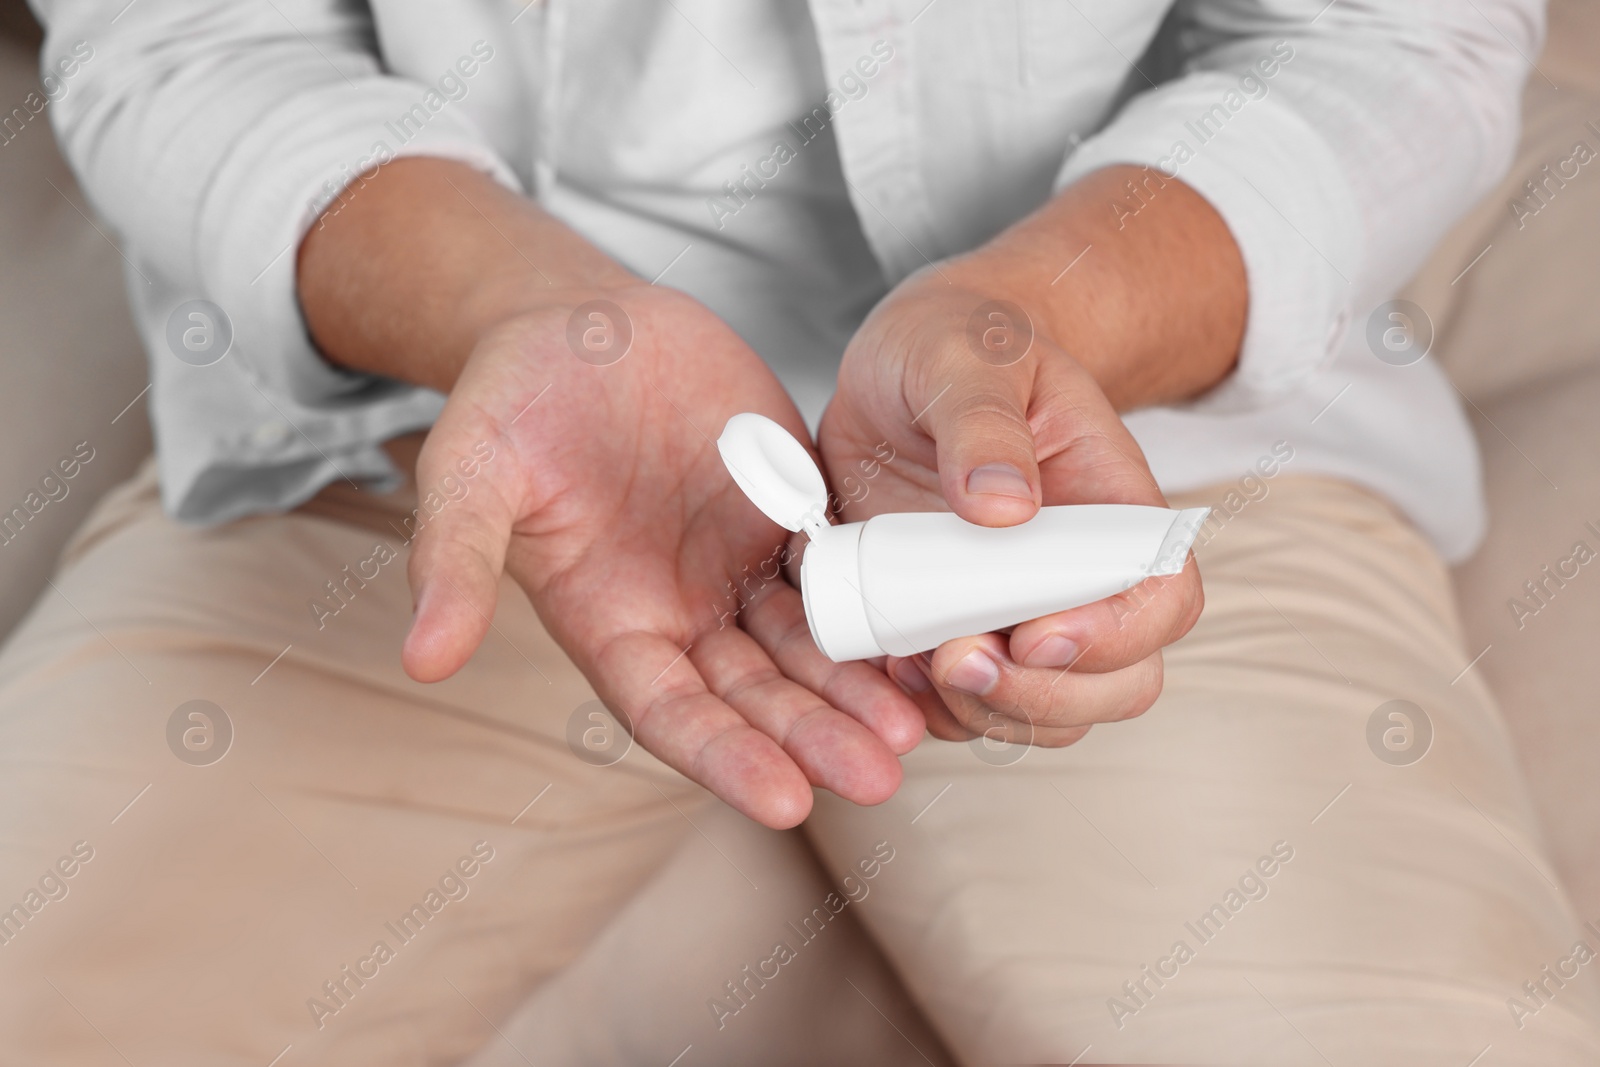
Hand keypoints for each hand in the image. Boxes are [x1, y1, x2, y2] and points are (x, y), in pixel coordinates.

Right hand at [402, 285, 924, 826]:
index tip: (784, 803)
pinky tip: (924, 632)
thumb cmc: (512, 398)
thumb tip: (420, 658)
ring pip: (808, 645)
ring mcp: (739, 566)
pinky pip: (841, 568)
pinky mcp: (788, 513)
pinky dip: (878, 603)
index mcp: (609, 623)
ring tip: (914, 724)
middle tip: (878, 778)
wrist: (579, 321)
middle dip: (813, 737)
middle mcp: (681, 612)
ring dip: (856, 688)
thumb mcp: (470, 470)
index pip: (670, 713)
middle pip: (755, 696)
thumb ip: (453, 559)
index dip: (724, 758)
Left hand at [818, 273, 1205, 747]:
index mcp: (1114, 508)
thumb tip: (1003, 506)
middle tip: (956, 661)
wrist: (906, 368)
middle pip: (1116, 685)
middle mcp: (1080, 578)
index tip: (1035, 638)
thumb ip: (983, 419)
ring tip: (912, 661)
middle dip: (1042, 698)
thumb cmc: (959, 345)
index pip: (1161, 598)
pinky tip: (888, 664)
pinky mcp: (957, 633)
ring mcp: (1020, 615)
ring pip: (1043, 715)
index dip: (1115, 636)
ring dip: (982, 713)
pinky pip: (966, 709)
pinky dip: (931, 710)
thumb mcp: (966, 354)